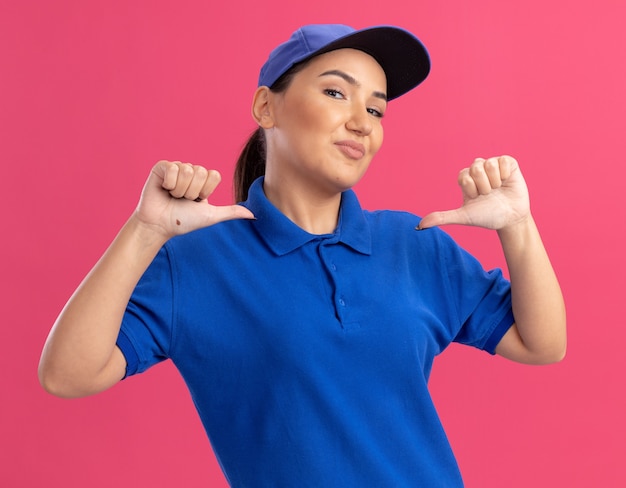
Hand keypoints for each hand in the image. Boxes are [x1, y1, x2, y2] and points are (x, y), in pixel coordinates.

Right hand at [134, 160, 254, 237]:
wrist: (160, 226)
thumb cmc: (184, 221)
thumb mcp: (211, 216)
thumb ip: (231, 212)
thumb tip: (254, 215)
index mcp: (203, 180)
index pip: (214, 175)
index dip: (206, 191)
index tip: (197, 201)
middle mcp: (190, 171)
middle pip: (201, 172)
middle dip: (192, 192)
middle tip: (182, 200)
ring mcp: (176, 168)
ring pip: (187, 170)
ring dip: (180, 190)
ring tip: (172, 196)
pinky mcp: (161, 167)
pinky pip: (173, 168)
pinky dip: (169, 184)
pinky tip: (164, 190)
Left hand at [418, 155, 529, 230]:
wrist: (510, 219)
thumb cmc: (486, 216)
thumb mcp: (463, 216)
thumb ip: (442, 218)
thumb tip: (419, 226)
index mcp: (466, 178)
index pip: (464, 176)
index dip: (472, 189)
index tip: (477, 198)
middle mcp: (478, 169)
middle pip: (475, 167)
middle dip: (483, 186)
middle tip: (488, 195)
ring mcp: (492, 165)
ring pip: (489, 164)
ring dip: (495, 181)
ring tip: (498, 189)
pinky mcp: (508, 163)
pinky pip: (503, 160)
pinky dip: (506, 174)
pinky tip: (507, 182)